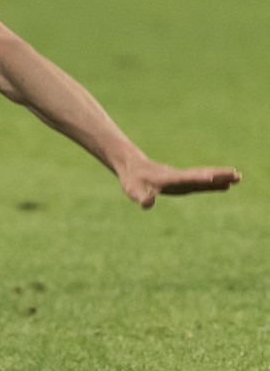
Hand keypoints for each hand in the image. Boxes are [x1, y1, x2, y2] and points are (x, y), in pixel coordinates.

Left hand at [119, 158, 239, 208]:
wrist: (133, 166)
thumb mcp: (134, 191)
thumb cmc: (133, 181)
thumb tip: (147, 204)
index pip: (185, 179)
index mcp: (167, 179)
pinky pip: (200, 182)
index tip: (214, 178)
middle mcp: (178, 177)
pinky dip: (213, 183)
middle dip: (218, 176)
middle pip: (200, 176)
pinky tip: (226, 185)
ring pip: (203, 177)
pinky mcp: (183, 182)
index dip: (199, 179)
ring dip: (220, 177)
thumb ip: (142, 197)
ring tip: (238, 177)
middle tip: (237, 175)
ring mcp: (182, 179)